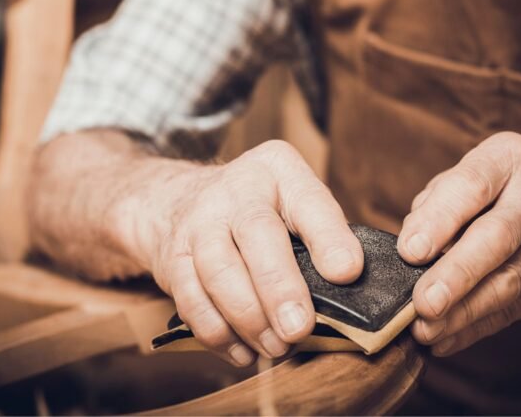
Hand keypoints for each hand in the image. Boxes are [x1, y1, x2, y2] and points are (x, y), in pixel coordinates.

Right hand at [144, 140, 363, 366]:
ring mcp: (199, 222)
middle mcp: (236, 189)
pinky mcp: (173, 257)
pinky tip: (243, 351)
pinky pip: (190, 298)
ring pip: (218, 269)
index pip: (308, 200)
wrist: (178, 199)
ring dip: (248, 318)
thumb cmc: (258, 208)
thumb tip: (347, 292)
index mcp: (278, 170)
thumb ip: (322, 237)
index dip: (329, 238)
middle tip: (298, 329)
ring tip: (275, 347)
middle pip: (257, 234)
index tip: (346, 273)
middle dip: (279, 287)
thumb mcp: (295, 201)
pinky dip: (217, 332)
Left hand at [398, 132, 520, 355]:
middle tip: (423, 301)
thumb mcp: (461, 179)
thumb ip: (433, 207)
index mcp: (509, 160)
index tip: (409, 250)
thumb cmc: (485, 192)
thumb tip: (409, 251)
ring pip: (505, 284)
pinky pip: (507, 313)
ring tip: (425, 329)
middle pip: (496, 239)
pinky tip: (442, 341)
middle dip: (457, 273)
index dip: (440, 219)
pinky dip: (471, 330)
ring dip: (461, 312)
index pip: (473, 186)